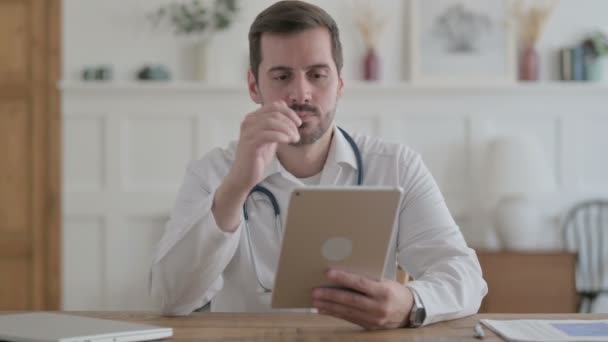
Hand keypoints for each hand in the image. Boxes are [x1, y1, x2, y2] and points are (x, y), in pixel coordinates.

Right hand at [212, 101, 300, 231]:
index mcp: (253, 118)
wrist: (245, 175)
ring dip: (287, 130)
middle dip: (290, 123)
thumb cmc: (257, 157)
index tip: (298, 123)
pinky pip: (267, 134)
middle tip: (297, 135)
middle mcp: (248, 121)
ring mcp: (248, 132)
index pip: (274, 106)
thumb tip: (288, 113)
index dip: (289, 112)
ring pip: (272, 122)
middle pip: (274, 113)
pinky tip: (287, 142)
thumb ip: (276, 126)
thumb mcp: (270, 138)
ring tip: (294, 139)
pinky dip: (280, 136)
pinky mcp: (249, 143)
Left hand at [312, 269, 413, 329]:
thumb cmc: (394, 291)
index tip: (327, 273)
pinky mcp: (369, 326)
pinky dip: (335, 314)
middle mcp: (379, 307)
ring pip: (347, 311)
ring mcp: (374, 319)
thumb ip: (367, 280)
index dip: (343, 278)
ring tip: (315, 301)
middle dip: (330, 295)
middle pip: (350, 300)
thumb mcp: (385, 282)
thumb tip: (343, 274)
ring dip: (329, 306)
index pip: (359, 283)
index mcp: (384, 292)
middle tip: (315, 291)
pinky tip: (324, 309)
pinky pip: (349, 319)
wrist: (410, 311)